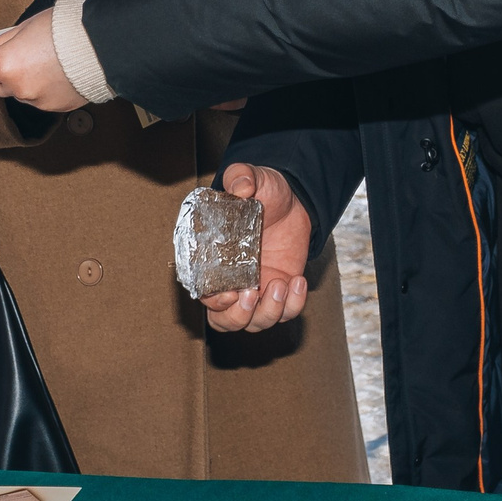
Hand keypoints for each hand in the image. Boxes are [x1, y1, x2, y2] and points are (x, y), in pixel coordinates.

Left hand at [0, 10, 87, 111]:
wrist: (104, 40)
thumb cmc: (66, 27)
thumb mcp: (21, 28)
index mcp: (6, 65)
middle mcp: (19, 87)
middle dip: (3, 73)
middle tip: (21, 53)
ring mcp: (39, 100)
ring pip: (21, 93)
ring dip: (26, 80)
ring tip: (48, 59)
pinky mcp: (57, 108)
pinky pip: (41, 99)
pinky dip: (45, 88)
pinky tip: (59, 71)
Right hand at [200, 164, 311, 331]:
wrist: (294, 201)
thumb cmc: (265, 192)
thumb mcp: (253, 177)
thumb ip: (241, 176)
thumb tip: (241, 187)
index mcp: (214, 260)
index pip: (204, 293)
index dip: (213, 301)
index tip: (228, 292)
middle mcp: (230, 281)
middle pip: (224, 320)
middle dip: (238, 315)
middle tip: (252, 292)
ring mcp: (255, 290)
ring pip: (253, 323)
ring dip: (267, 312)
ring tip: (280, 284)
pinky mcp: (279, 293)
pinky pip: (284, 315)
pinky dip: (293, 306)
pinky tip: (298, 281)